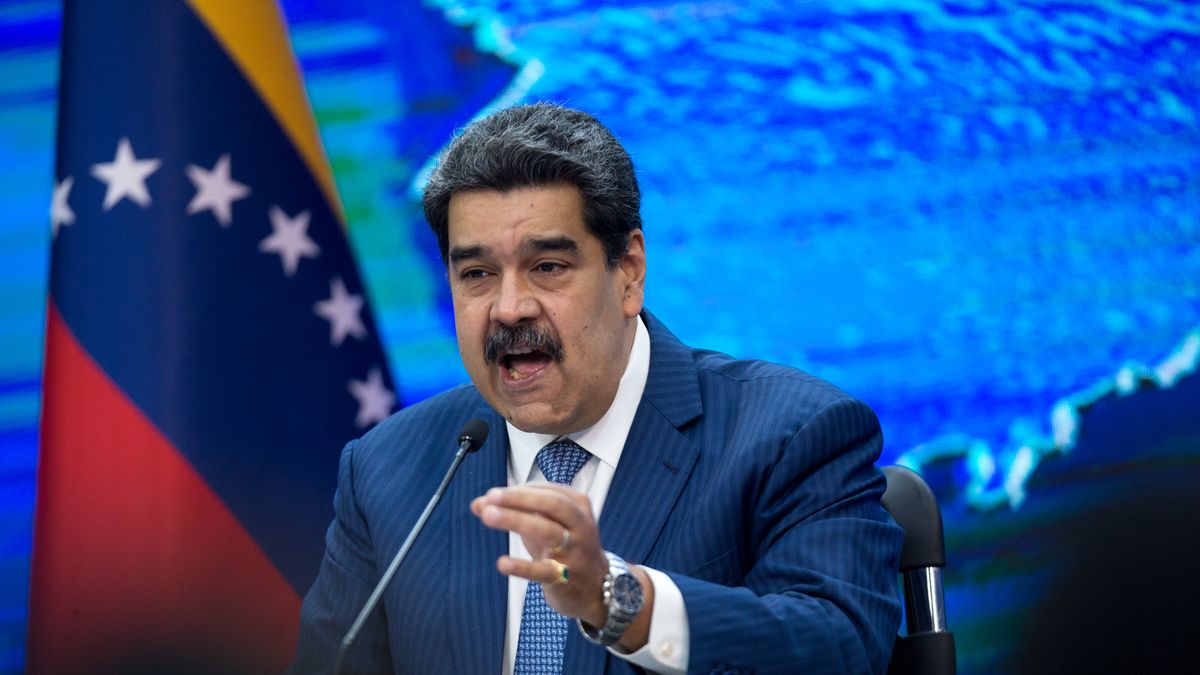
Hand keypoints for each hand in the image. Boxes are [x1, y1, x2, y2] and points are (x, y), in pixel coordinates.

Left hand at [470, 484, 608, 625]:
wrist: (596, 589)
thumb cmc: (566, 549)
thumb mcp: (544, 527)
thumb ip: (515, 512)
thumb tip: (479, 504)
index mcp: (577, 506)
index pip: (546, 490)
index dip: (517, 491)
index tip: (491, 495)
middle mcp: (580, 525)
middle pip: (551, 504)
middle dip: (519, 498)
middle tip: (491, 497)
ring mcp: (575, 551)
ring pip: (548, 531)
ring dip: (517, 520)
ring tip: (488, 516)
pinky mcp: (567, 578)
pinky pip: (544, 571)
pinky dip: (523, 567)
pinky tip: (503, 563)